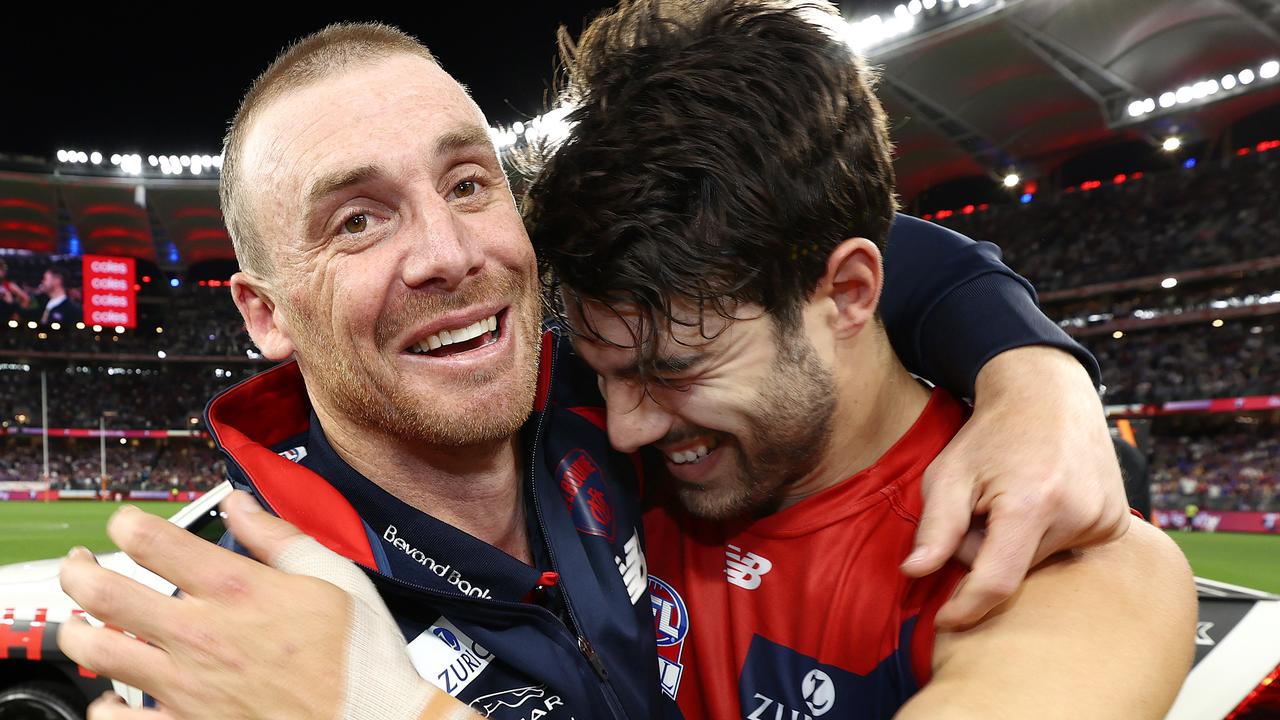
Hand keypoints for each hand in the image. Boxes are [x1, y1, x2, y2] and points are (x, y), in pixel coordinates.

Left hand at [58, 491, 477, 719]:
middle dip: (78, 569)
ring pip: (94, 651)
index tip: (127, 524)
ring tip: (84, 622)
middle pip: (101, 592)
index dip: (126, 522)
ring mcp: (186, 686)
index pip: (150, 540)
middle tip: (82, 564)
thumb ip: (278, 536)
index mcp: (236, 589)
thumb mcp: (333, 576)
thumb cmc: (358, 655)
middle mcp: (200, 634)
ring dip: (77, 631)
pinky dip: (103, 705)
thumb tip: (240, 504)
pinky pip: (115, 719)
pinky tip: (113, 695)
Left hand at [901, 346, 1128, 628]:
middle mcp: (1077, 514)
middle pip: (1016, 570)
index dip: (967, 607)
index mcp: (1031, 503)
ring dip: (1016, 545)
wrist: (1048, 394)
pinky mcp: (1118, 522)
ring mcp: (1105, 519)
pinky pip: (1067, 551)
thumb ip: (934, 527)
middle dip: (986, 553)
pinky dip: (1044, 538)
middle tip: (982, 509)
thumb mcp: (949, 473)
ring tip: (1014, 499)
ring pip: (1040, 563)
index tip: (945, 621)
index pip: (997, 582)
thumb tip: (913, 573)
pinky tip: (1041, 501)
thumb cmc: (991, 434)